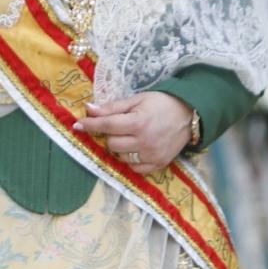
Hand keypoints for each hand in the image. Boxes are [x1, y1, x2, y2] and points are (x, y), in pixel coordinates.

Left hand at [75, 93, 194, 172]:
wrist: (190, 114)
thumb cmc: (161, 103)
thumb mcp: (137, 100)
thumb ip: (113, 107)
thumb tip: (89, 109)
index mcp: (138, 122)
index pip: (107, 125)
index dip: (90, 125)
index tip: (77, 125)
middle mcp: (144, 141)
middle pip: (112, 144)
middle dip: (111, 135)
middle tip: (119, 126)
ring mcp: (151, 155)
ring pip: (121, 157)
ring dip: (121, 147)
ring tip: (131, 137)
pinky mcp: (158, 164)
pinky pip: (134, 168)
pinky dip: (131, 159)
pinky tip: (137, 149)